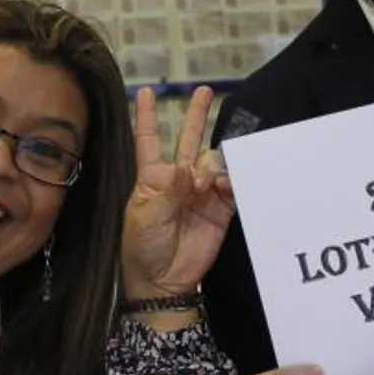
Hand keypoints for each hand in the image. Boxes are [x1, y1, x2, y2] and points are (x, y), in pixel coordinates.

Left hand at [121, 85, 233, 300]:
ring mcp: (200, 193)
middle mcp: (178, 180)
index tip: (144, 92)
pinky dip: (231, 181)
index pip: (147, 140)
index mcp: (152, 178)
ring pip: (211, 161)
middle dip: (196, 115)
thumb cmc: (142, 249)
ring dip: (210, 164)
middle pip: (187, 140)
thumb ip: (170, 191)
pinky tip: (224, 186)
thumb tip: (188, 168)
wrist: (163, 283)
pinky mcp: (220, 209)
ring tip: (205, 182)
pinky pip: (231, 187)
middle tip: (204, 90)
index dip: (145, 117)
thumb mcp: (147, 218)